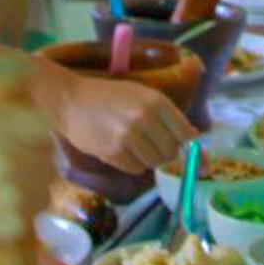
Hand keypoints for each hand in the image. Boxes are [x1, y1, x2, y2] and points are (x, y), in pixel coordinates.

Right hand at [0, 92, 54, 254]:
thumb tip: (25, 75)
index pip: (42, 123)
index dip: (37, 129)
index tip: (29, 133)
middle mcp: (5, 160)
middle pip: (49, 154)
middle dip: (36, 154)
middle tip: (20, 159)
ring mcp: (12, 197)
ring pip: (46, 184)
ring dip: (35, 181)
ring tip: (12, 183)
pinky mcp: (13, 226)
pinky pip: (35, 211)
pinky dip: (25, 207)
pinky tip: (4, 204)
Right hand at [52, 72, 193, 174]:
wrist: (71, 102)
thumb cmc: (109, 96)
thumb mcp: (141, 95)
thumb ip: (166, 115)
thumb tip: (192, 137)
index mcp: (155, 101)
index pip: (186, 133)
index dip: (186, 142)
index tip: (182, 144)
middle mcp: (144, 119)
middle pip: (172, 151)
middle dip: (167, 151)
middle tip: (154, 144)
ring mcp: (128, 137)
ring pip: (155, 162)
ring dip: (149, 158)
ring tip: (136, 145)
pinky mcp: (113, 153)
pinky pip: (136, 169)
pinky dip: (133, 164)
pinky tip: (122, 150)